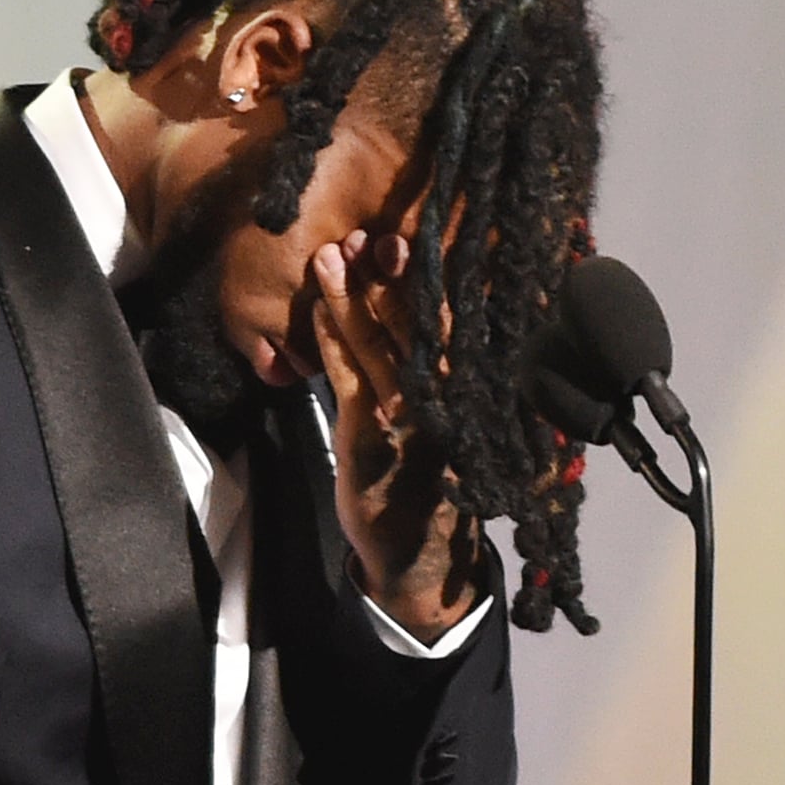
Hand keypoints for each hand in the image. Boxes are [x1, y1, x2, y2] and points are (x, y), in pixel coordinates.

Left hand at [310, 230, 484, 642]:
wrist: (422, 552)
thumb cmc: (433, 479)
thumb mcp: (450, 421)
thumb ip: (439, 372)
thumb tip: (426, 314)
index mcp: (466, 388)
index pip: (447, 319)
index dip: (426, 276)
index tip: (409, 237)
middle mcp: (442, 398)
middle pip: (413, 322)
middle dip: (387, 275)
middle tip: (368, 232)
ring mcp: (406, 415)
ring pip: (376, 343)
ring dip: (350, 297)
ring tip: (329, 257)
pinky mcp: (370, 436)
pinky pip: (347, 378)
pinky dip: (332, 342)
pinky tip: (318, 310)